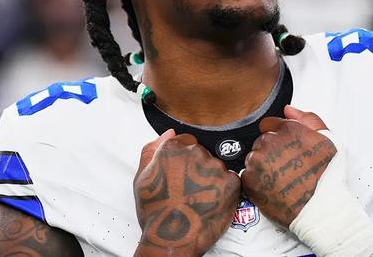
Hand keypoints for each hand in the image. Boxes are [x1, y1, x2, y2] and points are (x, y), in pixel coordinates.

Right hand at [134, 129, 240, 256]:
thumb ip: (152, 150)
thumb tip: (170, 133)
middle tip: (190, 191)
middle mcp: (195, 153)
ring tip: (201, 199)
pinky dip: (224, 190)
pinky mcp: (231, 182)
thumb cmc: (154, 211)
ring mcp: (215, 167)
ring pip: (217, 167)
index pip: (187, 142)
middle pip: (203, 154)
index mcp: (173, 148)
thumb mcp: (141, 177)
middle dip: (199, 170)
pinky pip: (231, 180)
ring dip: (212, 180)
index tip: (183, 175)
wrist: (171, 239)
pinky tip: (212, 203)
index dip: (185, 161)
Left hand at [241, 105, 336, 227]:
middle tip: (286, 168)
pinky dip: (256, 181)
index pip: (269, 125)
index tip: (286, 151)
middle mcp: (270, 141)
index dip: (278, 138)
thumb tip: (287, 109)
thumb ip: (308, 119)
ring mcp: (258, 161)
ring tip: (280, 179)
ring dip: (262, 166)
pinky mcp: (249, 180)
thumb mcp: (328, 139)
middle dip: (270, 151)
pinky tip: (272, 188)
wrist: (322, 209)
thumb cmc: (329, 176)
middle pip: (261, 141)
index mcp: (288, 129)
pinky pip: (247, 175)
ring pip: (253, 157)